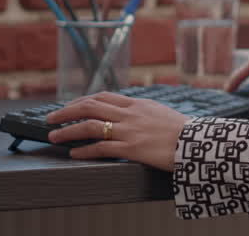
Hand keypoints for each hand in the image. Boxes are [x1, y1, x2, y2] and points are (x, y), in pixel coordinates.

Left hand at [44, 92, 187, 170]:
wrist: (198, 143)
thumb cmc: (183, 131)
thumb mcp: (161, 113)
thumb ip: (143, 111)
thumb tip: (130, 113)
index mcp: (137, 103)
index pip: (103, 96)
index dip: (83, 100)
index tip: (70, 106)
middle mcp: (130, 114)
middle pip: (90, 106)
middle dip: (67, 111)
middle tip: (50, 117)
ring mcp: (129, 130)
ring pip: (90, 125)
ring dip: (68, 130)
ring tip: (54, 136)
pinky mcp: (131, 148)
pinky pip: (101, 148)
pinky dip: (84, 150)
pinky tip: (74, 153)